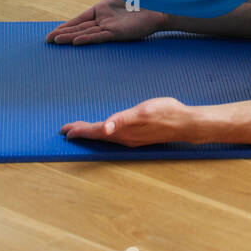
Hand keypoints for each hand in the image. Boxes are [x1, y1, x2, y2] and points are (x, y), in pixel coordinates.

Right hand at [46, 0, 166, 45]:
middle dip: (63, 34)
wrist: (161, 5)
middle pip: (79, 28)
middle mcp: (104, 20)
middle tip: (48, 41)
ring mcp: (110, 27)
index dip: (66, 26)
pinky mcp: (118, 32)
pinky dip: (88, 38)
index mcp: (102, 10)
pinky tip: (76, 42)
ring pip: (86, 34)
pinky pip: (99, 36)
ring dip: (71, 38)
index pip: (79, 19)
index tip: (52, 33)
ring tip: (57, 42)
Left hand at [61, 96, 193, 147]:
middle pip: (98, 135)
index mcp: (123, 130)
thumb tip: (106, 128)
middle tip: (66, 130)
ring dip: (91, 133)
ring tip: (79, 130)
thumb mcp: (143, 111)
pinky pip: (113, 136)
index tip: (65, 130)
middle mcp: (124, 138)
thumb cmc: (166, 113)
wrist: (185, 123)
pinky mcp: (137, 136)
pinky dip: (103, 132)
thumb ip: (122, 120)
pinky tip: (104, 130)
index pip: (96, 131)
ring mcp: (131, 138)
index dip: (80, 130)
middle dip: (82, 132)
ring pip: (105, 136)